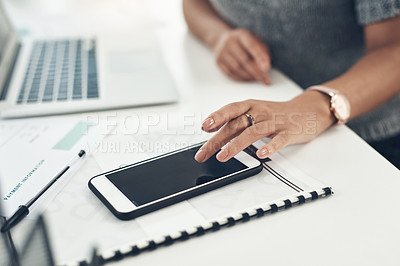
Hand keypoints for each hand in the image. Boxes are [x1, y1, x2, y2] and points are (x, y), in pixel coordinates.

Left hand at [194, 91, 335, 162]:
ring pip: (253, 132)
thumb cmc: (277, 114)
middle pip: (236, 125)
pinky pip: (279, 140)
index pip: (230, 110)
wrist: (308, 110)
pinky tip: (260, 154)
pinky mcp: (289, 132)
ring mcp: (275, 122)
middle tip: (203, 153)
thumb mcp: (255, 113)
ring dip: (236, 145)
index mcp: (250, 106)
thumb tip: (213, 135)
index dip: (216, 117)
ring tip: (223, 156)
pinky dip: (270, 147)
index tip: (204, 127)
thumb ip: (236, 123)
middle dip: (217, 140)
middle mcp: (260, 112)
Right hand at [213, 28, 271, 83]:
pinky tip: (248, 78)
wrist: (223, 40)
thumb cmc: (244, 42)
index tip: (267, 68)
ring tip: (258, 79)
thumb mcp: (256, 41)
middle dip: (256, 72)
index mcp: (241, 34)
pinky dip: (241, 78)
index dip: (260, 57)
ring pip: (237, 69)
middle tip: (266, 80)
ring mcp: (222, 52)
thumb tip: (265, 67)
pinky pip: (230, 73)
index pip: (251, 45)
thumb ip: (262, 51)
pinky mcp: (218, 61)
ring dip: (249, 76)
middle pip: (244, 60)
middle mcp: (229, 42)